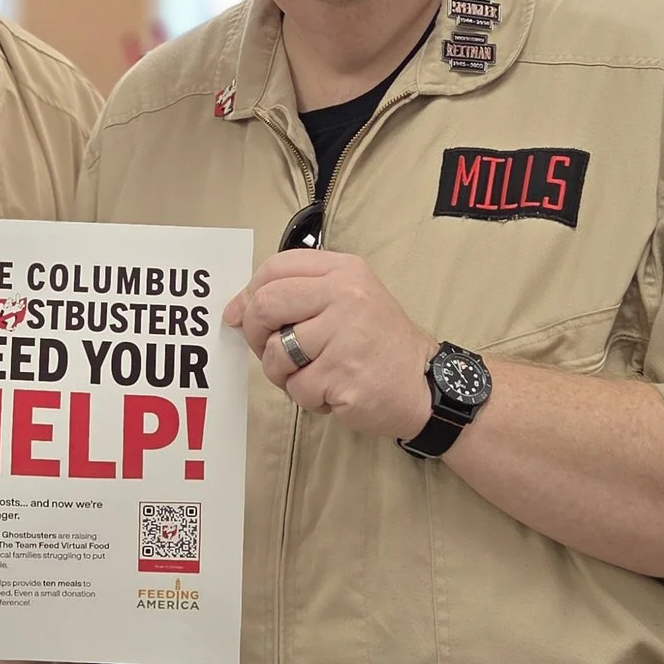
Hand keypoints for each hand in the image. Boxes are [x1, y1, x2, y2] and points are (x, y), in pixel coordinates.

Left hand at [224, 249, 435, 440]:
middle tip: (269, 351)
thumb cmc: (379, 343)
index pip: (276, 267)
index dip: (248, 293)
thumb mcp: (349, 299)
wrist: (426, 383)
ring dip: (284, 374)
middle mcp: (344, 295)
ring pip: (275, 353)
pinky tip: (333, 392)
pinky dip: (308, 397)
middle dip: (255, 334)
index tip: (239, 315)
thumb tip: (237, 310)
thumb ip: (298, 295)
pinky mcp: (342, 374)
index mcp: (344, 271)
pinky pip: (297, 388)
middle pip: (266, 305)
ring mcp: (344, 335)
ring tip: (313, 375)